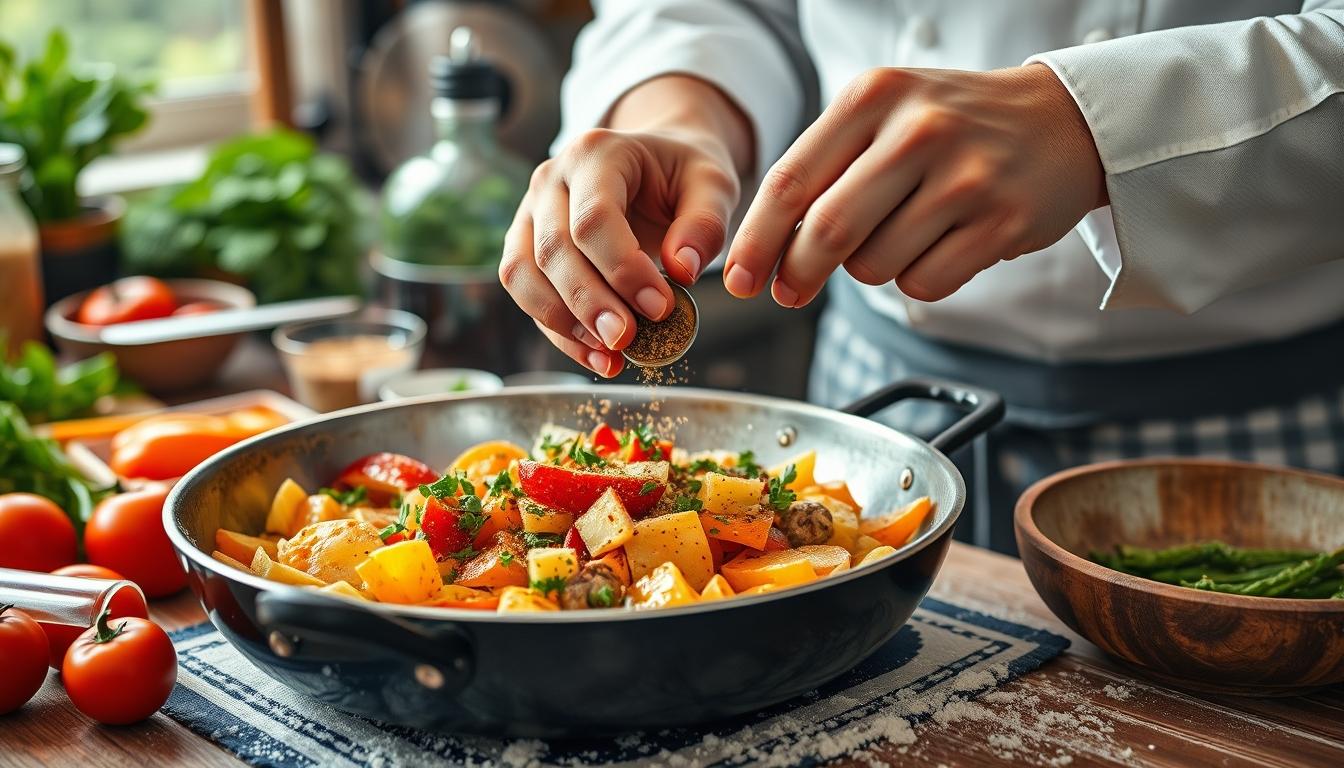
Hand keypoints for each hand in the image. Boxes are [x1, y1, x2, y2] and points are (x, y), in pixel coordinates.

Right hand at [500, 127, 739, 375]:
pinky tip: (596, 357)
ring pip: (523, 274)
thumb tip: (682, 270)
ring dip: (563, 323)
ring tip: (610, 357)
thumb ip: (705, 223)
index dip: (623, 269)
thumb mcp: (713, 185)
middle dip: (591, 304)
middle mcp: (551, 178)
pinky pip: (526, 292)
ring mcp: (530, 212)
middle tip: (628, 340)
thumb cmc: (683, 175)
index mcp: (596, 153)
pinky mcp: (525, 245)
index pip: (594, 218)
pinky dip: (558, 332)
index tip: (660, 309)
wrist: (656, 166)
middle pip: (554, 250)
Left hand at [723, 64, 1107, 306]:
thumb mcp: (885, 114)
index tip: (739, 279)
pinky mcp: (1002, 222)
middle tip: (791, 291)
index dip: (757, 240)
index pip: (792, 180)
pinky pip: (925, 284)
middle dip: (798, 272)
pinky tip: (940, 246)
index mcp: (874, 96)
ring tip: (901, 235)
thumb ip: (825, 169)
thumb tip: (768, 252)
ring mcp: (966, 177)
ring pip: (874, 266)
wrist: (1062, 120)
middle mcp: (919, 129)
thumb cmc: (954, 124)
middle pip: (827, 230)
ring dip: (869, 270)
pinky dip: (917, 281)